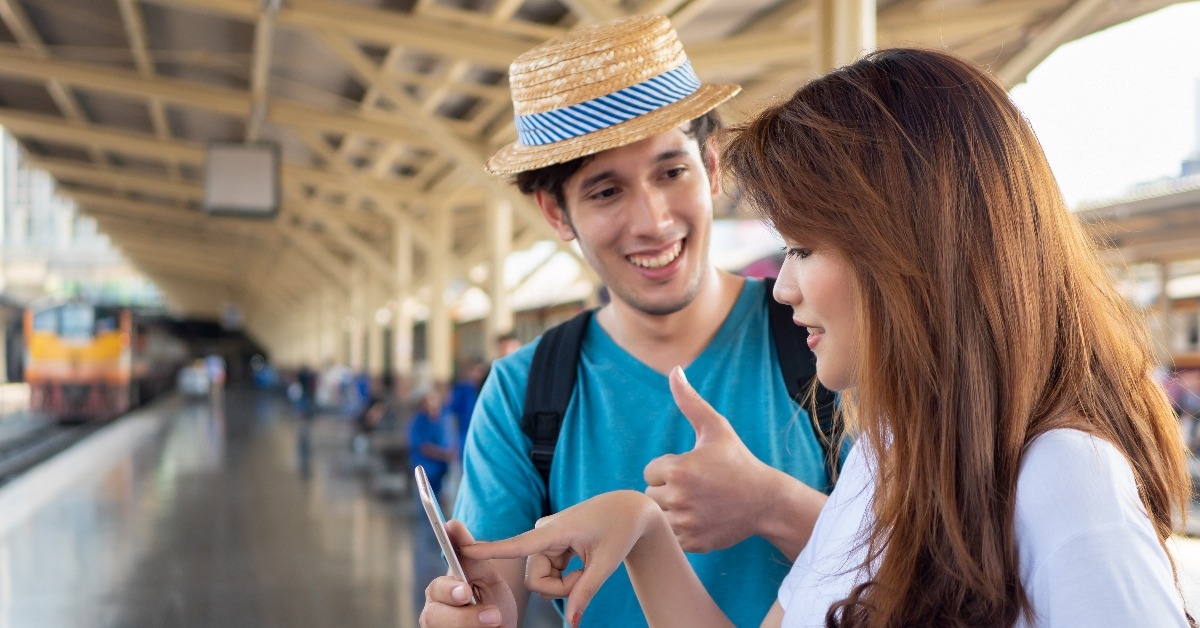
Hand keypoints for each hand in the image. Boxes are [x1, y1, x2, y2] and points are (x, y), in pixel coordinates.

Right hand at [420, 520, 517, 626]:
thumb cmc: (492, 602)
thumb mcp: (488, 579)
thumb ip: (472, 556)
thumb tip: (451, 523)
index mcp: (441, 590)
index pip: (438, 587)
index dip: (449, 590)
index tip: (465, 591)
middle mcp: (434, 611)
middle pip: (435, 614)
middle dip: (462, 616)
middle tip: (492, 614)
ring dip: (469, 625)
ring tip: (495, 623)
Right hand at [461, 491, 662, 627]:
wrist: (628, 510)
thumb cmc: (620, 529)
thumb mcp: (607, 563)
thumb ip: (585, 592)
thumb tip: (571, 622)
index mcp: (555, 530)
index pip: (517, 545)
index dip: (489, 551)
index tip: (463, 552)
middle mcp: (543, 532)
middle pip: (536, 579)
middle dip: (560, 587)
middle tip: (587, 576)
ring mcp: (544, 539)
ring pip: (542, 578)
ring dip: (564, 582)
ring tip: (587, 565)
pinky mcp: (548, 544)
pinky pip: (548, 572)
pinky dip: (566, 575)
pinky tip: (581, 561)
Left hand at [643, 367, 775, 552]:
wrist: (765, 501)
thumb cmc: (738, 461)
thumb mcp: (716, 428)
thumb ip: (690, 401)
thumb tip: (674, 370)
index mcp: (679, 469)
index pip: (650, 471)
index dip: (668, 468)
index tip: (691, 469)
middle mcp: (678, 498)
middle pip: (650, 495)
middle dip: (667, 489)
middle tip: (695, 487)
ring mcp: (685, 523)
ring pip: (657, 516)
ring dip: (670, 510)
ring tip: (695, 503)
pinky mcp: (691, 542)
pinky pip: (668, 536)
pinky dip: (678, 530)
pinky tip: (698, 519)